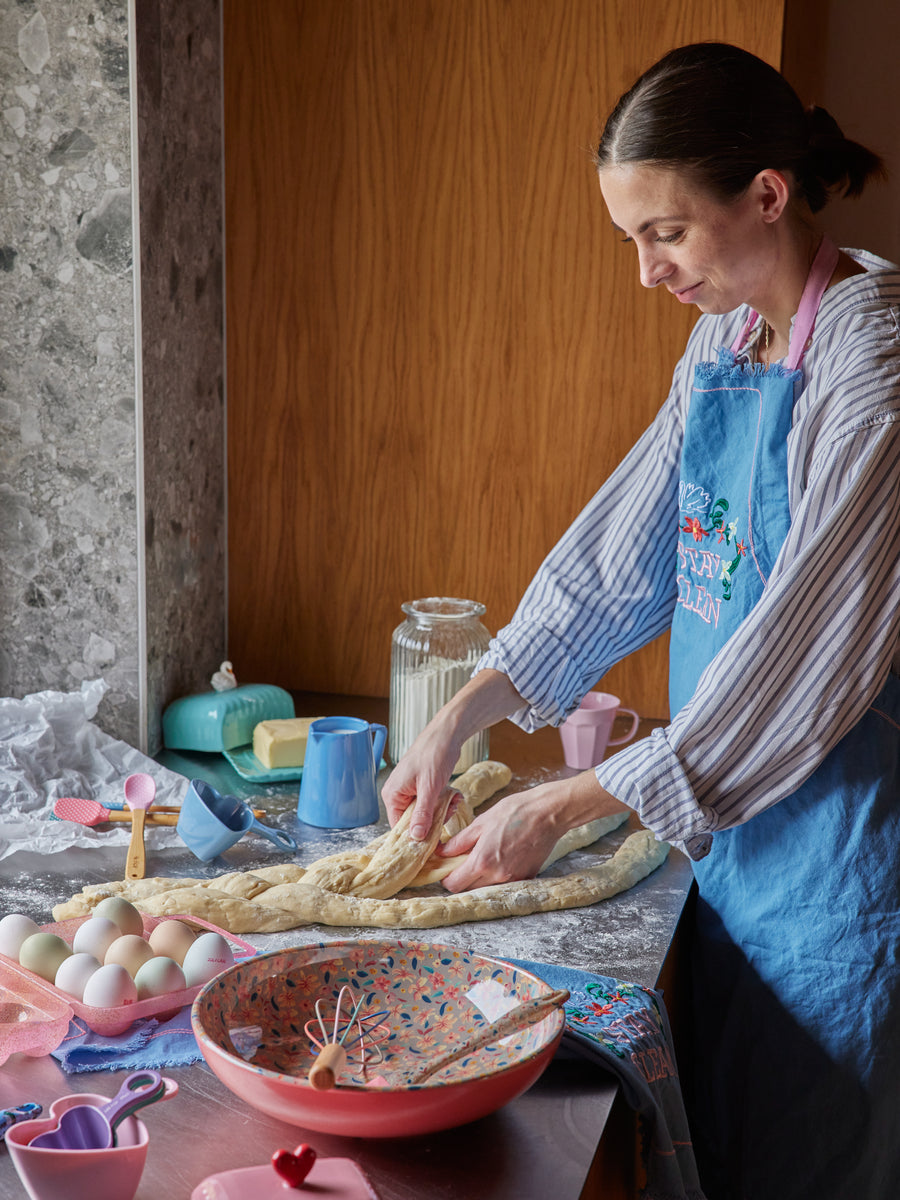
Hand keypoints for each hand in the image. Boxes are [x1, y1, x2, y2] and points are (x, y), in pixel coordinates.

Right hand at [382, 668, 525, 839]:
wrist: (447, 733)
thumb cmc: (434, 755)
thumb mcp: (430, 788)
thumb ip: (422, 814)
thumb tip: (415, 838)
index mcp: (392, 795)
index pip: (399, 827)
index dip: (417, 835)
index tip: (435, 840)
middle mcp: (398, 794)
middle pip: (414, 821)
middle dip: (434, 819)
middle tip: (450, 810)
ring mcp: (410, 790)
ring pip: (425, 813)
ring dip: (442, 810)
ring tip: (454, 800)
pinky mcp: (422, 787)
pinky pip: (431, 802)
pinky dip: (444, 801)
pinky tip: (454, 795)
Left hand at [439, 772, 627, 891]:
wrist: (548, 813)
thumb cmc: (515, 812)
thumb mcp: (481, 822)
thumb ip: (459, 841)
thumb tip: (441, 852)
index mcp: (482, 861)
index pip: (454, 885)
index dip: (446, 877)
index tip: (447, 867)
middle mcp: (498, 876)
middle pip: (469, 889)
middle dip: (463, 878)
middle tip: (464, 860)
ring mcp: (514, 879)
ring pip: (487, 888)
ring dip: (481, 878)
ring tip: (485, 856)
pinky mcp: (527, 877)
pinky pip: (505, 883)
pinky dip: (499, 875)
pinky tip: (503, 857)